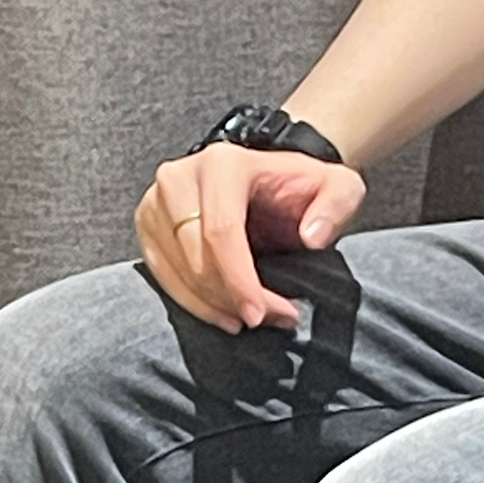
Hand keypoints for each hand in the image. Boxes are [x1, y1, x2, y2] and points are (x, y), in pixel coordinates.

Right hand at [133, 142, 367, 334]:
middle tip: (267, 319)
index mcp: (224, 163)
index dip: (238, 281)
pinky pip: (162, 277)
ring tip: (249, 318)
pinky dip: (192, 303)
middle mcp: (180, 176)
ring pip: (177, 272)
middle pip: (196, 257)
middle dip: (231, 298)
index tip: (258, 315)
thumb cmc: (299, 188)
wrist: (265, 179)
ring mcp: (156, 201)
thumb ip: (337, 204)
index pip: (222, 231)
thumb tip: (313, 236)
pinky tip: (222, 314)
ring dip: (213, 306)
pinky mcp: (147, 224)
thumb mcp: (337, 187)